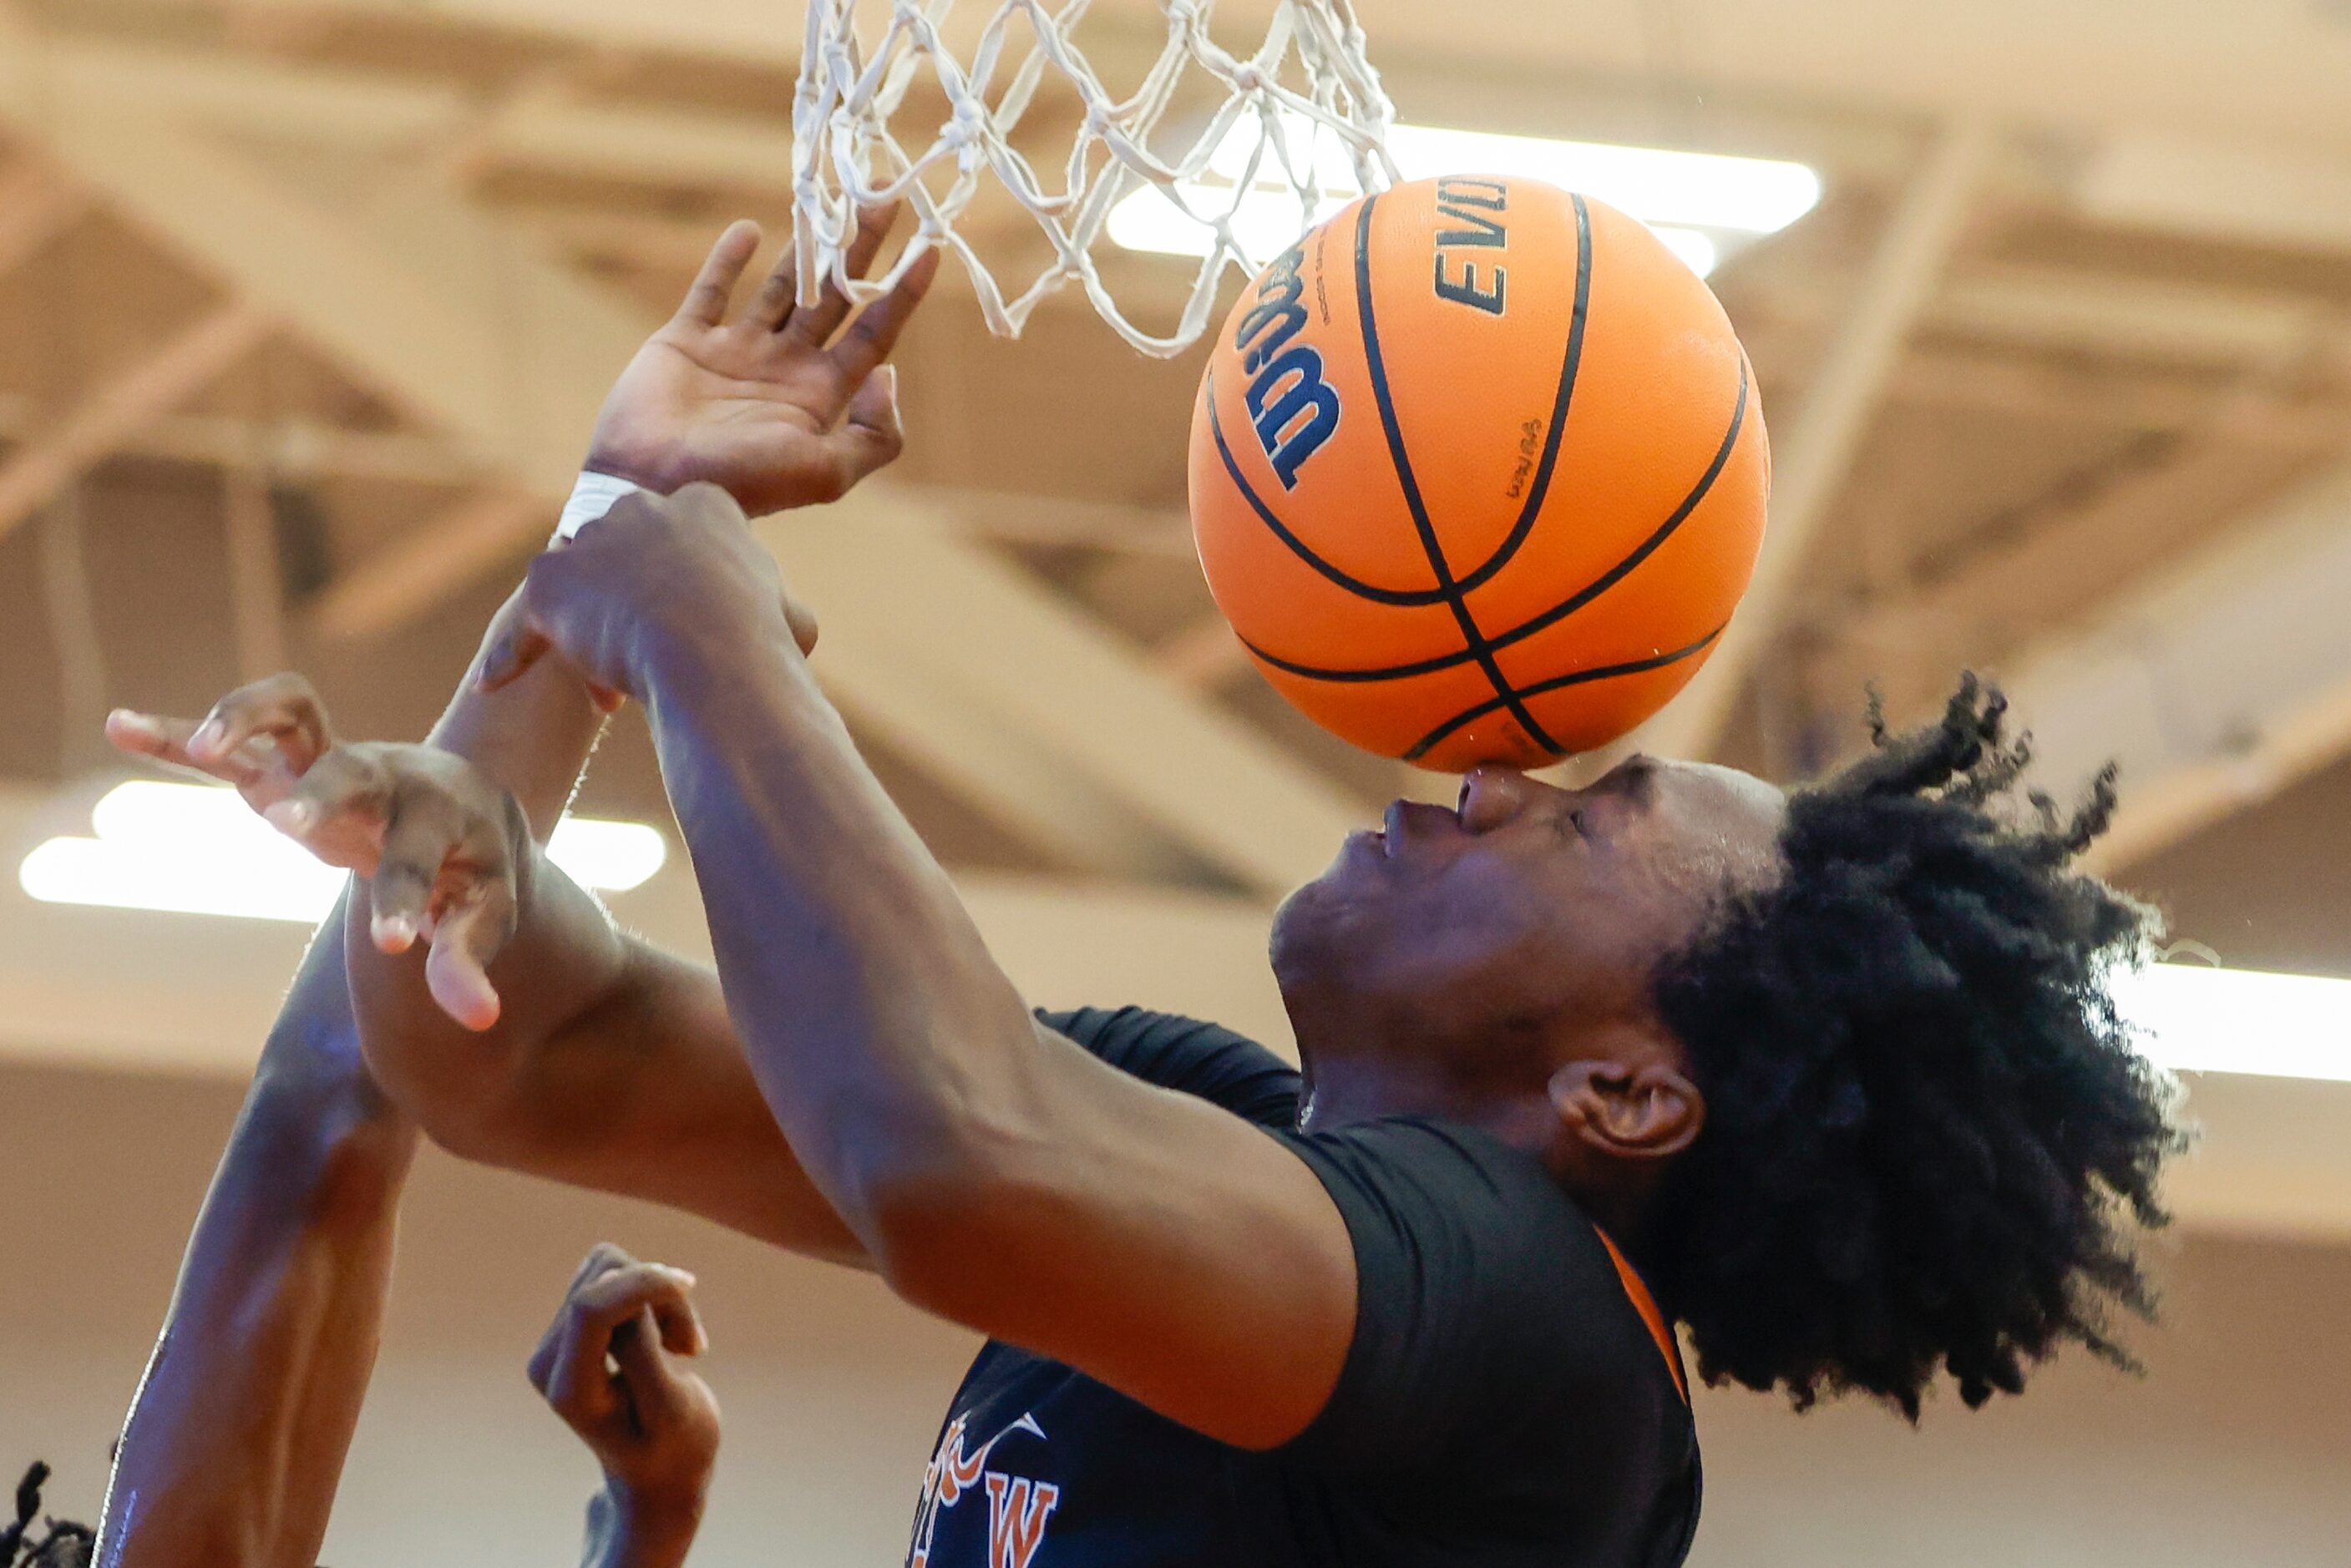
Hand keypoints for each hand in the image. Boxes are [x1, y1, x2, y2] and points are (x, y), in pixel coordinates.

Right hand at [106, 673, 529, 1030]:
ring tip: (206, 750)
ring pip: (290, 713)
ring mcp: (332, 762)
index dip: (406, 897)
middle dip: (323, 795)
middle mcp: (386, 776)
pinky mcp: (285, 763)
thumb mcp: (483, 913)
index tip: (395, 943)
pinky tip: (121, 725)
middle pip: (353, 771)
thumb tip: (481, 1019)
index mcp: (441, 815)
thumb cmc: (472, 866)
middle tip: (290, 826)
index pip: (420, 855)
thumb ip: (469, 961)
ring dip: (247, 720)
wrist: (468, 800)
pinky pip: (230, 740)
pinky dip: (178, 733)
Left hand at [479, 483, 811, 702]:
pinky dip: (512, 656)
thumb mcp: (790, 616)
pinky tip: (493, 686)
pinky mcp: (549, 580)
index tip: (698, 630)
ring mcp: (590, 539)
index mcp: (705, 503)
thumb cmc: (762, 640)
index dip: (687, 590)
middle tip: (650, 653)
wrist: (712, 652)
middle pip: (626, 556)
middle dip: (634, 602)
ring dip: (590, 632)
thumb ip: (779, 607)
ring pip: (581, 588)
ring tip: (609, 684)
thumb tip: (795, 627)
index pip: (684, 539)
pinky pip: (526, 623)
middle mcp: (641, 506)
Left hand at [531, 1245, 720, 1558]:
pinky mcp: (572, 1320)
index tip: (689, 1284)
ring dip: (659, 1296)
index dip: (641, 1283)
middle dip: (660, 1296)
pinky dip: (652, 1293)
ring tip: (680, 1345)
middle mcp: (549, 1360)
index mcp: (569, 1391)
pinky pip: (615, 1271)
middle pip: (605, 1277)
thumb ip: (645, 1355)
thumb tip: (630, 1295)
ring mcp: (556, 1339)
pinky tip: (665, 1336)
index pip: (590, 1308)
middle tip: (690, 1347)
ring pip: (612, 1266)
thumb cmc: (673, 1447)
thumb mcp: (672, 1412)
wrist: (658, 1469)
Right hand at [587, 208, 940, 515]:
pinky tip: (749, 228)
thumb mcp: (826, 474)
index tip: (930, 249)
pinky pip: (711, 292)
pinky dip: (727, 260)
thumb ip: (874, 435)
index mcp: (820, 396)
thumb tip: (890, 375)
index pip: (873, 334)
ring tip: (829, 199)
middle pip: (834, 297)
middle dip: (861, 249)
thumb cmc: (742, 484)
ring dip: (804, 245)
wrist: (655, 489)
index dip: (902, 294)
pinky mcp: (685, 343)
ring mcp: (736, 353)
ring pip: (780, 286)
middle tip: (886, 195)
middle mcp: (785, 369)